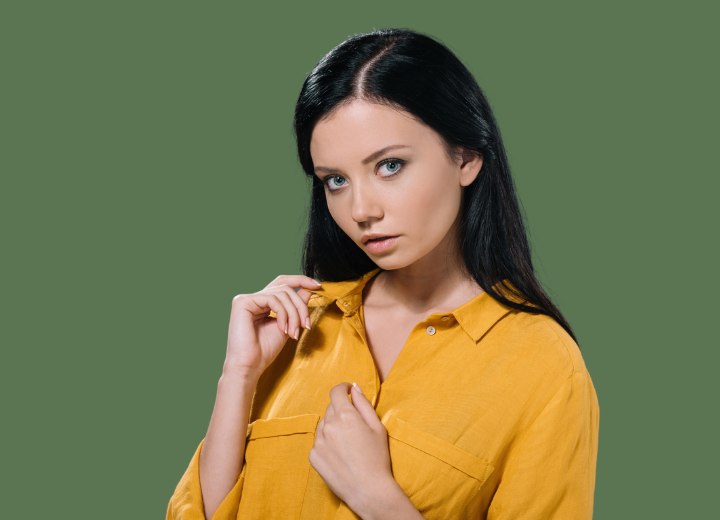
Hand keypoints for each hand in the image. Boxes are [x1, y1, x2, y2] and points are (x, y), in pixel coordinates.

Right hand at [223, 274, 321, 378]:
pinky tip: (283, 329)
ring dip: (294, 314)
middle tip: (307, 324)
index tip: (318, 286)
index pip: (283, 283)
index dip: (301, 280)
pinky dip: (283, 314)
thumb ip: (296, 307)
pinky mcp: (242, 302)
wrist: (250, 367)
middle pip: (284, 287)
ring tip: (294, 333)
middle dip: (300, 304)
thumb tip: (309, 289)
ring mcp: (247, 299)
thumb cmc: (265, 351)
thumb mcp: (288, 325)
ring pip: (282, 293)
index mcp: (262, 302)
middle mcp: (254, 298)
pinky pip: (272, 300)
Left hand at [309, 382, 394, 513]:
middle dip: (341, 409)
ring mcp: (318, 441)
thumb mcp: (377, 427)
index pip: (336, 392)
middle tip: (354, 423)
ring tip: (347, 442)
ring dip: (333, 425)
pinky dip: (327, 442)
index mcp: (345, 415)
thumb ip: (364, 404)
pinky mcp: (313, 456)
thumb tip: (354, 388)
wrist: (368, 489)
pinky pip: (319, 441)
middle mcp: (328, 425)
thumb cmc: (377, 457)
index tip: (348, 390)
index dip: (342, 388)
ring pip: (324, 424)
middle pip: (330, 407)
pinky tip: (340, 453)